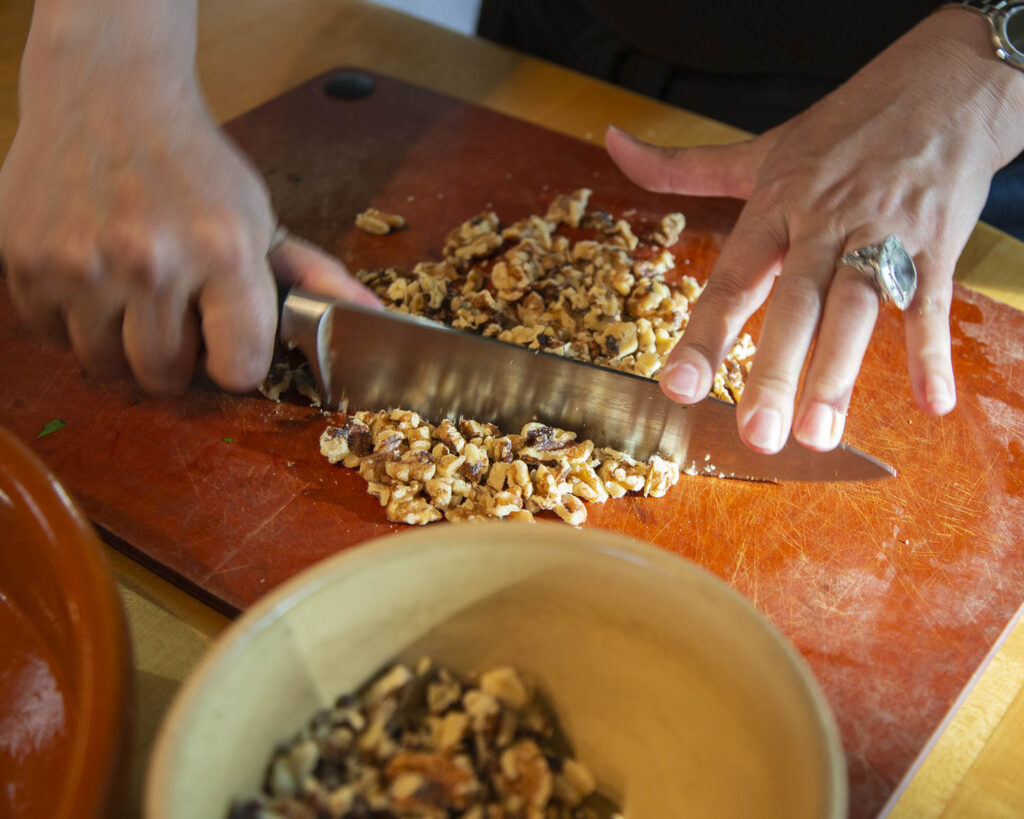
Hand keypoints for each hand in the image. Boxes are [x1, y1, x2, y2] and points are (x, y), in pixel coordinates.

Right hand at [0, 3, 378, 394]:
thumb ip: (312, 277)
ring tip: (133, 294)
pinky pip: (52, 337)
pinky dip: (71, 321)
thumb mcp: (261, 217)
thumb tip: (370, 317)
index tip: (227, 345)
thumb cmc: (196, 166)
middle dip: (176, 357)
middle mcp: (152, 262)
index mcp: (223, 253)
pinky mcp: (26, 261)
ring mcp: (81, 264)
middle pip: (164, 376)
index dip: (235, 363)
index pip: (238, 369)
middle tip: (176, 314)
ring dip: (121, 342)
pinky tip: (92, 278)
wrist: (108, 95)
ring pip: (105, 364)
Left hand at [606, 9, 1023, 452]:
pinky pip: (932, 306)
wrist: (945, 84)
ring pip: (858, 309)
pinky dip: (933, 354)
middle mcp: (824, 225)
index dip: (705, 335)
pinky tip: (931, 403)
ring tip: (818, 434)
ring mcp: (882, 237)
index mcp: (775, 208)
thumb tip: (611, 143)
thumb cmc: (842, 128)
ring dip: (840, 374)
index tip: (677, 387)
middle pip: (797, 305)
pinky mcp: (937, 246)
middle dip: (777, 372)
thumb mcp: (758, 149)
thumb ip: (680, 166)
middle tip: (757, 434)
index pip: (733, 279)